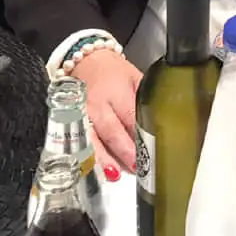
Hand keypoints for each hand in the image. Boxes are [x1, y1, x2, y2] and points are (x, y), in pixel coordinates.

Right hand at [72, 50, 143, 176]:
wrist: (85, 62)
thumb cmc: (113, 72)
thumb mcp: (135, 77)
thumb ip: (146, 98)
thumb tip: (165, 117)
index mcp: (117, 92)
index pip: (130, 115)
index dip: (139, 134)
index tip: (151, 149)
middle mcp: (98, 104)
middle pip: (111, 130)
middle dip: (124, 151)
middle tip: (138, 167)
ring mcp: (81, 115)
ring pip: (92, 140)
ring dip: (104, 158)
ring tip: (115, 174)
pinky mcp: (71, 123)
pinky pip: (78, 143)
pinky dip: (87, 157)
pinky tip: (93, 170)